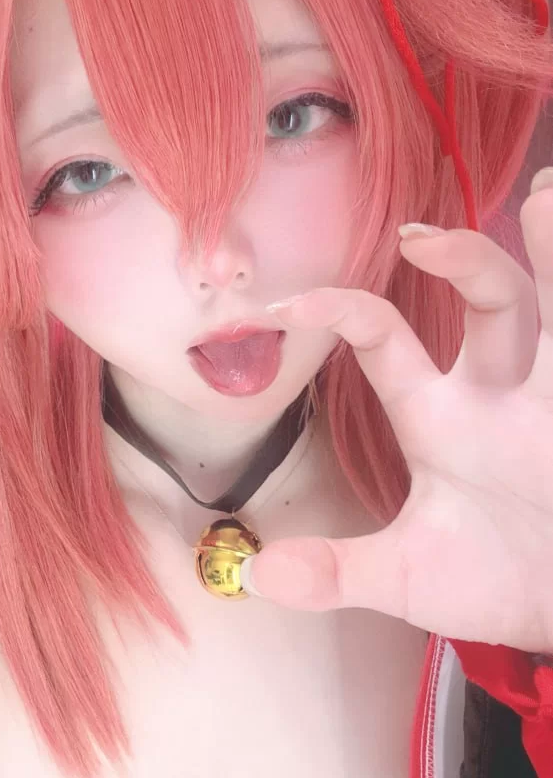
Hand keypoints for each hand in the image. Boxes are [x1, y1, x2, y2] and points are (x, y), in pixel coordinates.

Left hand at [245, 172, 552, 651]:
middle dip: (466, 262)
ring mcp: (552, 406)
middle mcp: (499, 395)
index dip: (339, 311)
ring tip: (548, 196)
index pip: (384, 341)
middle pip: (491, 302)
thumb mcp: (405, 579)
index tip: (285, 303)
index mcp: (440, 419)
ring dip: (552, 256)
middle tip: (424, 241)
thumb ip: (335, 573)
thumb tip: (255, 573)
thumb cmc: (488, 582)